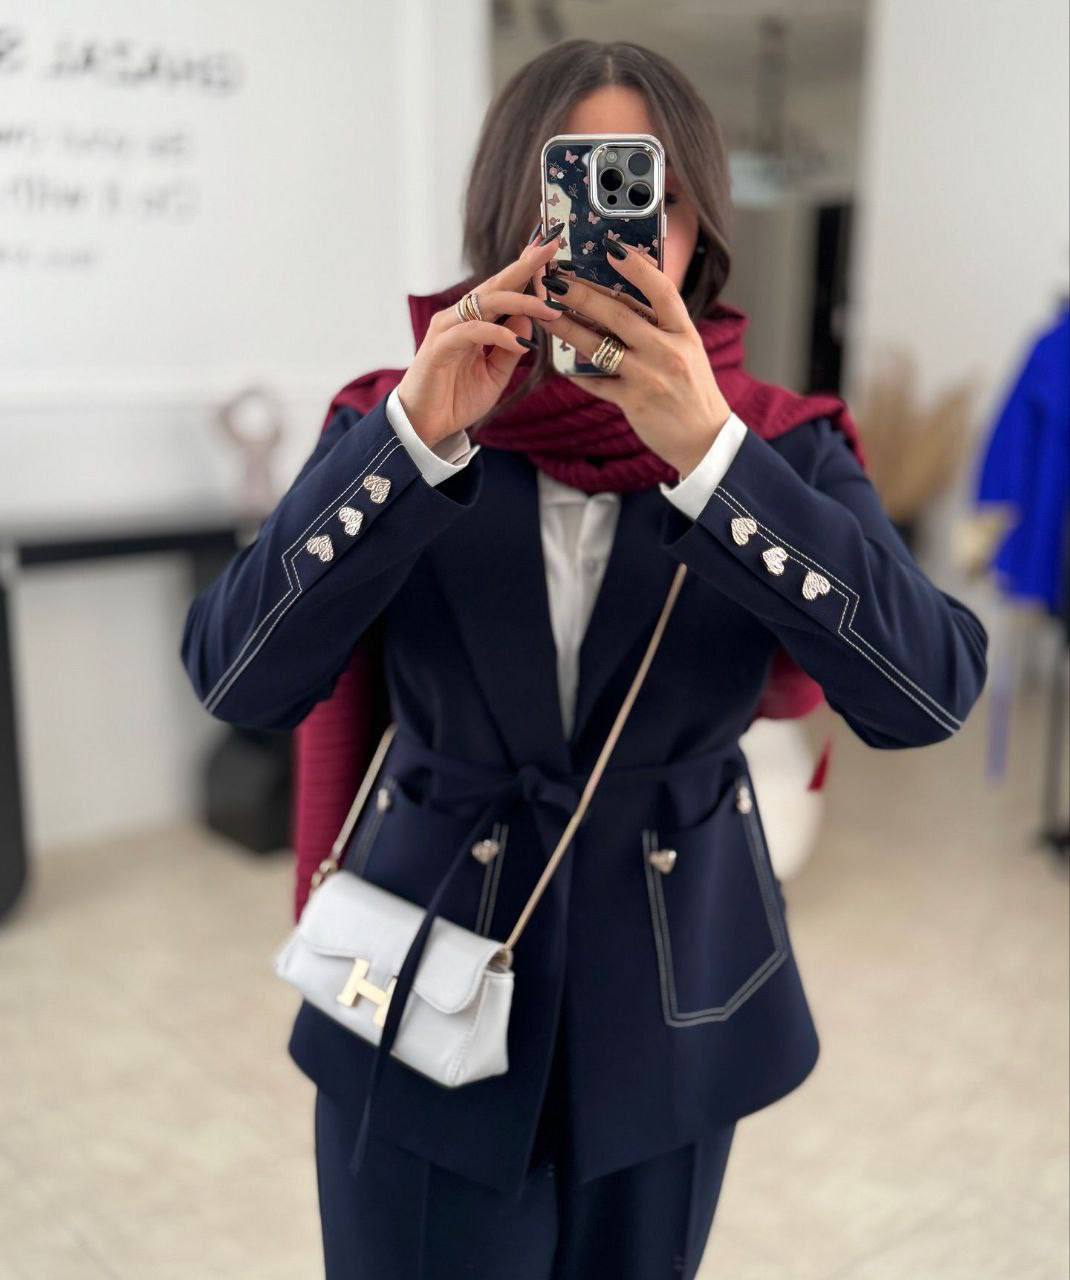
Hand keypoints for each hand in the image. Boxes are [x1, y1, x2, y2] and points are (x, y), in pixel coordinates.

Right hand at [395, 224, 567, 447]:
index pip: (502, 288)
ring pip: (486, 303)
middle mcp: (458, 317)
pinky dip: (498, 335)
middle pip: (496, 284)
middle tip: (552, 246)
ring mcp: (447, 329)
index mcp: (473, 321)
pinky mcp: (439, 347)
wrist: (426, 426)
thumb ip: (510, 346)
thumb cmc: (456, 398)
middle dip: (525, 265)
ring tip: (550, 309)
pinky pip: (473, 333)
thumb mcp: (495, 373)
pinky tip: (521, 343)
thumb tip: (529, 318)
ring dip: (521, 303)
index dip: (525, 268)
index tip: (550, 248)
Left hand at [533, 244, 731, 476]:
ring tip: (545, 313)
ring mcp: (648, 377)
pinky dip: (577, 372)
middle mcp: (666, 351)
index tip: (612, 248)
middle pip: (618, 314)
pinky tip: (559, 362)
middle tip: (555, 279)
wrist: (704, 438)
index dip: (637, 267)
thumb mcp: (688, 349)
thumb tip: (627, 298)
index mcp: (683, 332)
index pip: (661, 290)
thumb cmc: (693, 390)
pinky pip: (596, 382)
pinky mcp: (632, 401)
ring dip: (567, 327)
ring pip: (599, 345)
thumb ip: (662, 326)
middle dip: (582, 293)